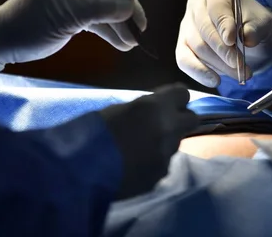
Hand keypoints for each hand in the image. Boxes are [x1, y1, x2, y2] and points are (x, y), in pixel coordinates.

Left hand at [0, 0, 146, 65]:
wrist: (4, 43)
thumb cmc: (31, 23)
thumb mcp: (69, 16)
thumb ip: (101, 10)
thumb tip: (129, 9)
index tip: (129, 5)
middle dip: (125, 9)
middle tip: (140, 27)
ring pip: (105, 7)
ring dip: (120, 24)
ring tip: (133, 43)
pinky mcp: (73, 16)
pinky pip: (98, 20)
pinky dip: (110, 31)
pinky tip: (122, 44)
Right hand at [99, 84, 198, 198]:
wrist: (81, 171)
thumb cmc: (92, 132)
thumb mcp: (118, 110)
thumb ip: (142, 109)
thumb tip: (152, 111)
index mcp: (155, 107)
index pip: (183, 94)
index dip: (175, 98)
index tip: (166, 102)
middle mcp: (168, 130)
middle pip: (191, 120)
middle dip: (179, 120)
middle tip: (162, 124)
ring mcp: (166, 156)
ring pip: (175, 144)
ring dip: (164, 143)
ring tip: (140, 149)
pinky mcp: (159, 177)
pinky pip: (163, 165)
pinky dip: (153, 163)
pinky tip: (134, 166)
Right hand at [176, 0, 271, 87]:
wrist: (246, 32)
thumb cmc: (251, 22)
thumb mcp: (260, 20)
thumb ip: (255, 28)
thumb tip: (248, 38)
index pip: (216, 8)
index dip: (224, 25)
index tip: (233, 41)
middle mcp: (196, 5)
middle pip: (204, 30)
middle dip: (223, 51)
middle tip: (241, 65)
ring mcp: (186, 25)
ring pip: (197, 47)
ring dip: (219, 64)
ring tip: (240, 73)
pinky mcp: (182, 45)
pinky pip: (184, 60)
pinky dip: (199, 72)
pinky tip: (215, 81)